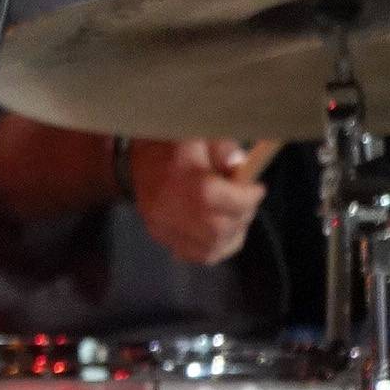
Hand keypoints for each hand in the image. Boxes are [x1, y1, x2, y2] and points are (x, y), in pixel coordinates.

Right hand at [129, 138, 267, 268]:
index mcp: (191, 184)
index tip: (256, 188)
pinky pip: (194, 254)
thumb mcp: (198, 135)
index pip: (234, 201)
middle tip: (246, 204)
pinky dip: (212, 247)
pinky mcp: (160, 235)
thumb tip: (238, 163)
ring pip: (211, 247)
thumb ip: (223, 148)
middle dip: (242, 217)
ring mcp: (166, 226)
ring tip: (234, 217)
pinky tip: (217, 232)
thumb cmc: (170, 147)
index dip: (252, 196)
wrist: (133, 159)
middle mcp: (176, 210)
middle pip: (222, 228)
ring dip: (230, 235)